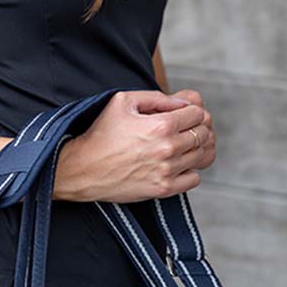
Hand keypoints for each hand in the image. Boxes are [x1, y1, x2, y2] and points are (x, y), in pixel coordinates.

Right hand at [54, 89, 216, 202]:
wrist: (84, 169)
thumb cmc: (101, 134)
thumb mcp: (123, 101)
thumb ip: (156, 97)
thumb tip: (182, 102)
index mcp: (161, 125)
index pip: (198, 114)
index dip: (193, 111)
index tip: (183, 115)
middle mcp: (168, 149)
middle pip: (203, 134)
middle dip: (197, 128)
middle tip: (184, 130)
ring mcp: (167, 171)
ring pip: (202, 156)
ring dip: (196, 149)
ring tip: (181, 147)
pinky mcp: (163, 189)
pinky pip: (194, 179)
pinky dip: (190, 171)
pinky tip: (176, 166)